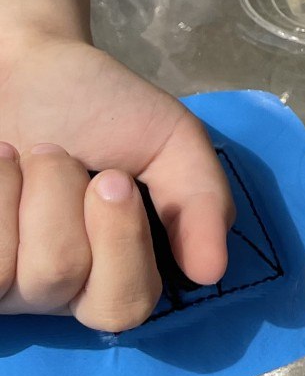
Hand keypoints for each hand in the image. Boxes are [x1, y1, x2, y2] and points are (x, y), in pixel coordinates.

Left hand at [0, 31, 233, 330]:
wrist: (28, 68)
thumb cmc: (101, 105)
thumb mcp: (171, 141)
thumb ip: (199, 201)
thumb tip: (212, 272)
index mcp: (117, 267)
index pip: (125, 307)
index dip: (120, 243)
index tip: (114, 178)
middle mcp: (57, 290)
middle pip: (60, 280)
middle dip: (61, 202)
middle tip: (59, 157)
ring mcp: (5, 285)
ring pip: (16, 269)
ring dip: (28, 192)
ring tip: (27, 156)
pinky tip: (0, 166)